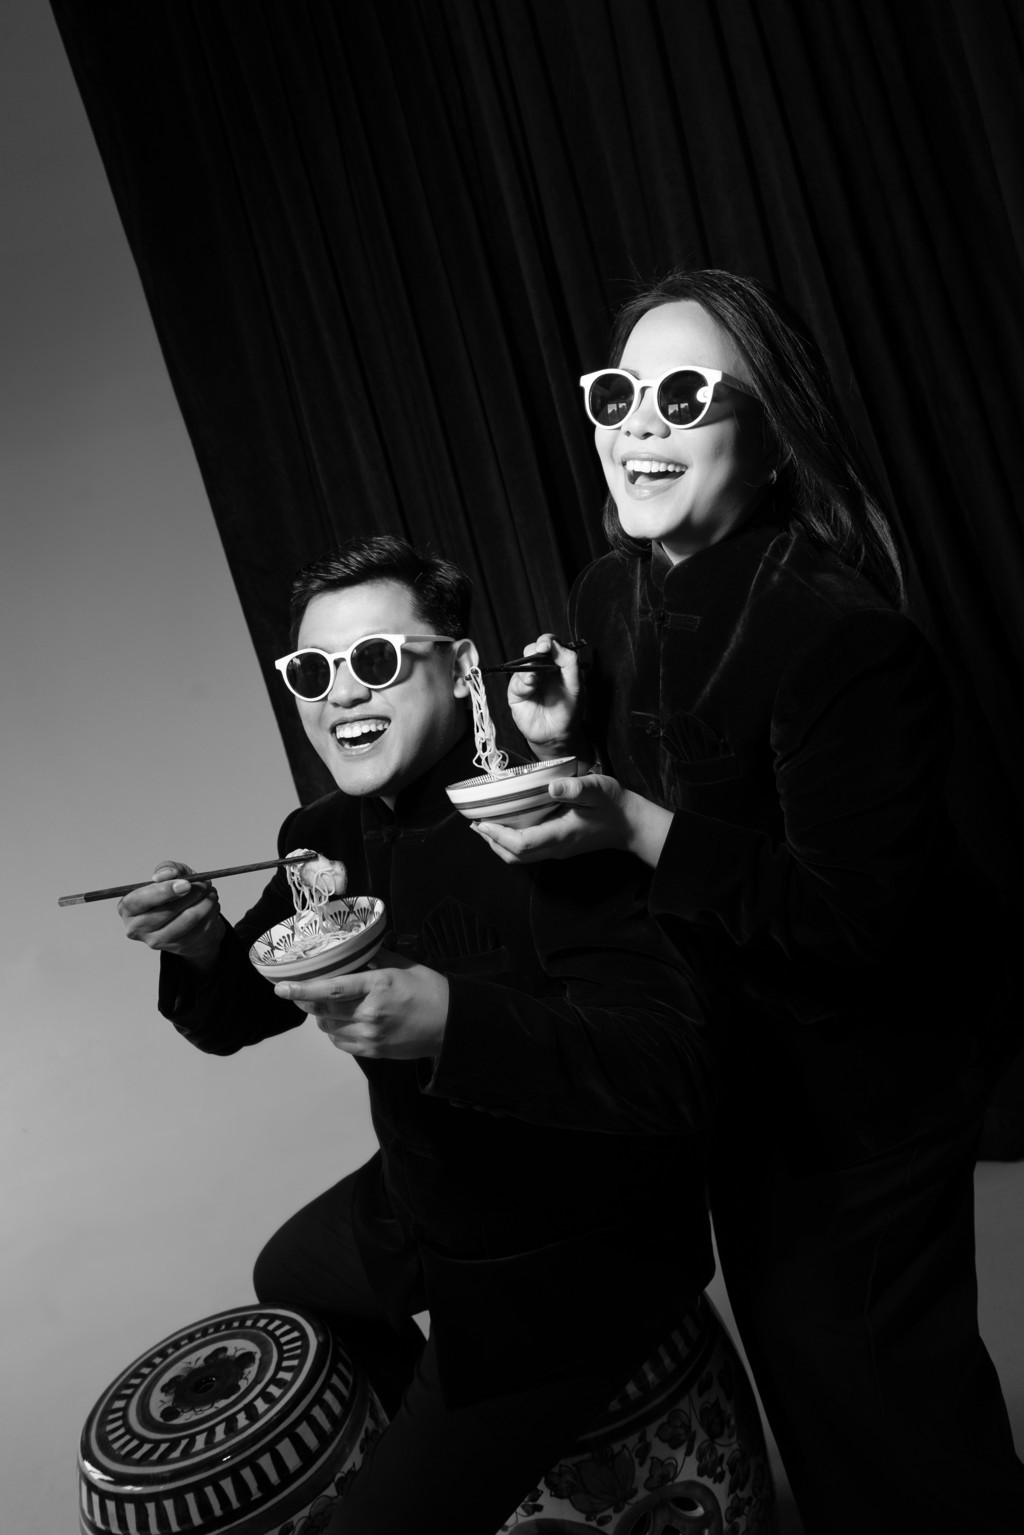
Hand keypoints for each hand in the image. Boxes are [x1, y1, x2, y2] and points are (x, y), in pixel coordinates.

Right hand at [118, 861, 224, 970]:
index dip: (163, 891)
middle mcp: (136, 928)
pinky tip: (211, 905)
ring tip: (210, 893)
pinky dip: (210, 913)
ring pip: (186, 920)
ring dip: (205, 903)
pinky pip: (200, 928)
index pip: (138, 901)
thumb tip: (166, 875)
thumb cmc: (174, 895)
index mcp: (128, 908)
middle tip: (204, 885)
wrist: (189, 921)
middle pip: (164, 912)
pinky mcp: (178, 948)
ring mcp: (157, 941)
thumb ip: (167, 869)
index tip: (186, 884)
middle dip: (191, 895)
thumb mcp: (171, 876)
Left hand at [274, 951, 448, 1058]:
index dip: (303, 989)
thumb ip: (375, 958)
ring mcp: (371, 1036)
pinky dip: (334, 1031)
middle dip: (306, 1001)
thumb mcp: (404, 965)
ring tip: (327, 1005)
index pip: (332, 989)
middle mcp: (371, 1013)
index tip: (281, 988)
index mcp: (378, 986)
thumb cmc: (430, 990)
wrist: (452, 1025)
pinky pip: (341, 1043)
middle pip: (324, 1010)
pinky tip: (341, 1021)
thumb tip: (352, 949)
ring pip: (329, 1028)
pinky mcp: (373, 1051)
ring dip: (321, 1016)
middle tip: (297, 992)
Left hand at [474, 775, 672, 868]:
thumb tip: (552, 786)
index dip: (497, 835)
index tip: (480, 821)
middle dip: (491, 842)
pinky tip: (507, 825)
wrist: (632, 825)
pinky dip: (511, 842)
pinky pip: (529, 851)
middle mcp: (556, 849)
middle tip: (474, 824)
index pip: (521, 843)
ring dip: (499, 844)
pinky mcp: (559, 847)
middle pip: (515, 856)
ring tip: (484, 825)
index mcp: (561, 835)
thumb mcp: (598, 789)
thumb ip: (576, 788)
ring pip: (520, 857)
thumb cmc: (615, 805)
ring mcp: (557, 851)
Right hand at [506, 634, 587, 759]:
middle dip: (536, 647)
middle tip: (541, 650)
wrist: (557, 734)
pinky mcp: (517, 692)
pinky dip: (523, 680)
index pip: (550, 645)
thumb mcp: (576, 685)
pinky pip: (516, 681)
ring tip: (536, 674)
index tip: (548, 645)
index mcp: (556, 664)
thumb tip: (556, 645)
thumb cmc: (568, 709)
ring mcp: (528, 679)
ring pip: (523, 662)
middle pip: (533, 649)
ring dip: (529, 664)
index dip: (548, 641)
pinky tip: (530, 684)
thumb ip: (569, 663)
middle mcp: (541, 669)